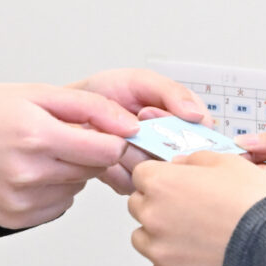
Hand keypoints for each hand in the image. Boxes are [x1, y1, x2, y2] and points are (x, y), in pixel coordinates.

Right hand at [0, 84, 136, 229]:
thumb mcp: (36, 94)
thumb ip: (89, 108)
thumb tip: (129, 125)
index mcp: (37, 137)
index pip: (107, 151)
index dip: (110, 138)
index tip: (100, 130)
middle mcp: (30, 174)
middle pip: (94, 170)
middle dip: (87, 153)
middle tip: (59, 136)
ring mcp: (22, 201)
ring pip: (77, 188)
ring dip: (69, 171)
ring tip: (37, 152)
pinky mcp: (17, 218)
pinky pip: (58, 204)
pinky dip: (53, 189)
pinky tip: (28, 171)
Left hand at [74, 68, 207, 193]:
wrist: (64, 113)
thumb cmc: (102, 94)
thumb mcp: (139, 82)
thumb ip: (171, 92)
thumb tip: (197, 114)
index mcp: (180, 124)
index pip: (201, 136)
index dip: (178, 127)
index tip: (148, 111)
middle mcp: (169, 149)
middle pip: (180, 158)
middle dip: (149, 136)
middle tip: (128, 120)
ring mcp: (150, 168)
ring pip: (154, 171)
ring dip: (129, 149)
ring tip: (113, 133)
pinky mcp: (128, 184)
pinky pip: (131, 182)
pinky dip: (114, 164)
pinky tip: (104, 150)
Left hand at [126, 153, 265, 265]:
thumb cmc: (254, 203)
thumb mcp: (228, 162)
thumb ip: (194, 160)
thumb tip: (179, 165)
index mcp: (161, 183)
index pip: (141, 175)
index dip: (161, 177)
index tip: (176, 184)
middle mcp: (151, 216)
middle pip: (138, 206)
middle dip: (157, 206)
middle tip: (190, 211)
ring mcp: (158, 252)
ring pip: (145, 240)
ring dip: (161, 237)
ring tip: (196, 237)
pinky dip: (177, 265)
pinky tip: (202, 258)